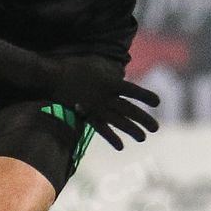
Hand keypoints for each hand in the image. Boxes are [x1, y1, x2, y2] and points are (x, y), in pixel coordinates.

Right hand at [46, 57, 160, 148]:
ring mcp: (96, 108)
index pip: (132, 90)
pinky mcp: (87, 115)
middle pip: (128, 110)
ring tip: (143, 138)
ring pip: (117, 121)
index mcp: (110, 83)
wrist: (53, 77)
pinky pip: (100, 129)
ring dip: (131, 130)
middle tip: (155, 128)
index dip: (145, 96)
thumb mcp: (97, 64)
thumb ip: (111, 71)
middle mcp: (105, 97)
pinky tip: (120, 146)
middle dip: (143, 119)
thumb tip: (122, 75)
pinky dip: (111, 137)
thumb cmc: (76, 67)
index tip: (157, 102)